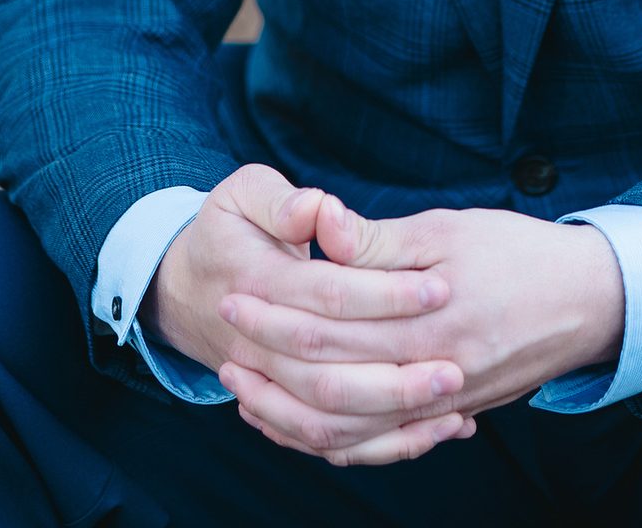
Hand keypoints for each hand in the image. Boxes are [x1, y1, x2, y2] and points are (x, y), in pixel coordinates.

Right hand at [141, 165, 474, 464]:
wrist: (185, 287)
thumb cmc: (228, 229)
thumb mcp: (242, 194)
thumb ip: (281, 201)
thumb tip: (319, 208)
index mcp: (257, 283)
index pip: (330, 295)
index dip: (384, 293)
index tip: (440, 288)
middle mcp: (258, 348)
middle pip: (330, 377)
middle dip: (397, 376)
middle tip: (456, 365)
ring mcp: (268, 385)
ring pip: (329, 423)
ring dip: (393, 419)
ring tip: (453, 404)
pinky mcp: (282, 407)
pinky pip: (328, 443)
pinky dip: (380, 446)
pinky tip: (434, 430)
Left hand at [218, 198, 624, 446]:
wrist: (586, 301)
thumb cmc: (516, 252)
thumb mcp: (449, 228)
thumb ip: (381, 239)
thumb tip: (322, 224)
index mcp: (425, 317)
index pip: (330, 323)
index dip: (276, 308)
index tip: (234, 290)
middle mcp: (429, 371)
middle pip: (328, 380)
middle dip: (269, 357)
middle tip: (226, 333)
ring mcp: (439, 404)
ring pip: (347, 428)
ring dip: (287, 412)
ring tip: (244, 389)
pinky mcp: (448, 416)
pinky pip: (379, 445)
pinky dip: (332, 441)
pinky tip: (298, 425)